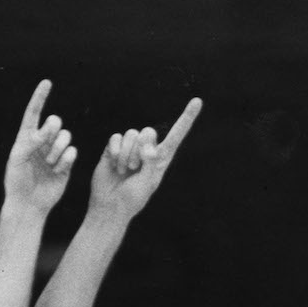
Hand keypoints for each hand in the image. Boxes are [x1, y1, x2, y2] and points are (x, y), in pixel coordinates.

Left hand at [5, 80, 76, 210]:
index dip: (40, 97)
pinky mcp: (65, 164)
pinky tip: (57, 170)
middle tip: (43, 143)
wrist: (28, 203)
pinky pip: (72, 152)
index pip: (33, 113)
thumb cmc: (17, 181)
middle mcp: (42, 142)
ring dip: (57, 149)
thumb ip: (31, 141)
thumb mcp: (18, 158)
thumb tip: (48, 129)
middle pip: (55, 122)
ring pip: (66, 137)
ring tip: (49, 163)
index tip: (47, 82)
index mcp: (26, 137)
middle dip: (52, 130)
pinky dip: (65, 159)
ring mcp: (54, 152)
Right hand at [88, 97, 201, 220]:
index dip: (186, 118)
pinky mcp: (113, 148)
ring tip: (123, 170)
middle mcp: (147, 150)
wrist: (109, 205)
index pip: (176, 135)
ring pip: (131, 133)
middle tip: (134, 168)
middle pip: (148, 131)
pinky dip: (115, 150)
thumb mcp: (147, 183)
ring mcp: (130, 148)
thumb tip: (149, 145)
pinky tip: (113, 164)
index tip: (198, 101)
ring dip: (126, 153)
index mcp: (161, 159)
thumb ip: (151, 162)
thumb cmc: (132, 199)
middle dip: (139, 148)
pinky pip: (116, 137)